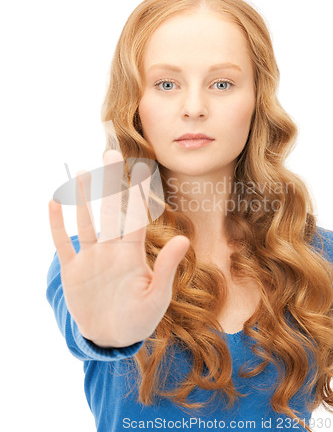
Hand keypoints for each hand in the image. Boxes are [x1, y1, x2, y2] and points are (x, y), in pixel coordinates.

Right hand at [48, 149, 189, 346]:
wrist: (113, 337)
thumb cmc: (139, 318)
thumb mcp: (157, 296)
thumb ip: (166, 267)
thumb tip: (184, 239)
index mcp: (132, 253)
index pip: (136, 216)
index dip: (138, 192)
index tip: (142, 168)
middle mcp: (111, 249)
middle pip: (110, 210)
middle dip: (110, 183)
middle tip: (110, 154)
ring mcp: (90, 258)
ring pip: (86, 221)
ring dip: (82, 198)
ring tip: (81, 173)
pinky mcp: (72, 270)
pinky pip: (62, 243)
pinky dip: (57, 225)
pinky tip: (53, 203)